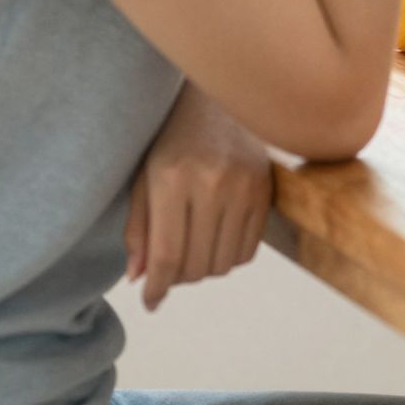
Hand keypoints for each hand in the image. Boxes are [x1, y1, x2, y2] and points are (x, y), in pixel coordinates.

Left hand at [126, 86, 272, 311]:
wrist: (220, 102)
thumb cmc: (173, 142)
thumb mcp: (144, 180)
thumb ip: (139, 229)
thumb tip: (141, 278)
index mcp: (172, 180)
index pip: (167, 255)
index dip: (158, 288)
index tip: (151, 303)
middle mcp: (211, 184)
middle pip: (196, 265)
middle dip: (178, 279)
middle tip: (171, 269)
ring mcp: (244, 187)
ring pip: (223, 263)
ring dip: (204, 269)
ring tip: (194, 252)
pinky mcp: (265, 190)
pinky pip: (248, 249)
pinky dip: (229, 257)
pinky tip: (217, 241)